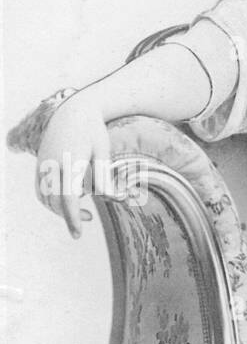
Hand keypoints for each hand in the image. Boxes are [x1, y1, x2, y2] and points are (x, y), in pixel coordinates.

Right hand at [35, 93, 111, 237]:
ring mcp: (43, 163)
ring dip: (59, 210)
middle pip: (54, 201)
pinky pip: (40, 189)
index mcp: (69, 162)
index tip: (78, 234)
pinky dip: (50, 200)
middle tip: (87, 221)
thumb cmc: (93, 130)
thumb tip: (110, 197)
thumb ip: (104, 174)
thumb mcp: (103, 150)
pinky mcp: (40, 163)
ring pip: (44, 197)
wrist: (73, 110)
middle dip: (68, 217)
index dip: (72, 218)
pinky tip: (68, 201)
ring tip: (82, 212)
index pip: (68, 198)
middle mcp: (51, 164)